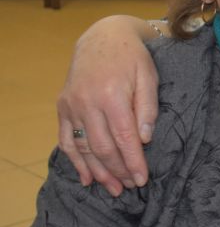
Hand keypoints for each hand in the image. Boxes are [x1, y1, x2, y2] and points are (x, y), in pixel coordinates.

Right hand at [56, 16, 159, 195]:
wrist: (102, 38)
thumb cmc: (132, 58)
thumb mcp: (149, 76)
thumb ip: (147, 108)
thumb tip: (144, 139)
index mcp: (112, 95)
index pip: (124, 138)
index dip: (133, 161)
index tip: (142, 179)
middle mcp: (87, 102)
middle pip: (102, 147)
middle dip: (118, 170)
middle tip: (130, 187)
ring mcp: (71, 106)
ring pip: (83, 147)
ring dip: (98, 171)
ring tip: (112, 189)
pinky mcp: (63, 107)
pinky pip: (66, 139)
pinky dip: (75, 161)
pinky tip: (86, 178)